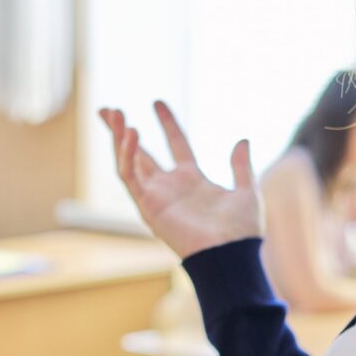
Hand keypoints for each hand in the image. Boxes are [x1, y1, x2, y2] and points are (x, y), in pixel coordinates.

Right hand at [97, 102, 261, 258]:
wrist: (230, 254)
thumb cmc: (240, 231)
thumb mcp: (246, 191)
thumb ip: (241, 166)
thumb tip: (243, 140)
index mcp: (192, 180)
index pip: (176, 144)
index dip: (167, 122)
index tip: (157, 101)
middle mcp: (170, 187)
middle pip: (140, 153)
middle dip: (122, 131)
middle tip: (108, 109)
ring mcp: (156, 196)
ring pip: (129, 161)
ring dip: (120, 137)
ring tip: (115, 113)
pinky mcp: (148, 206)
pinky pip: (131, 177)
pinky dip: (127, 155)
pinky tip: (131, 133)